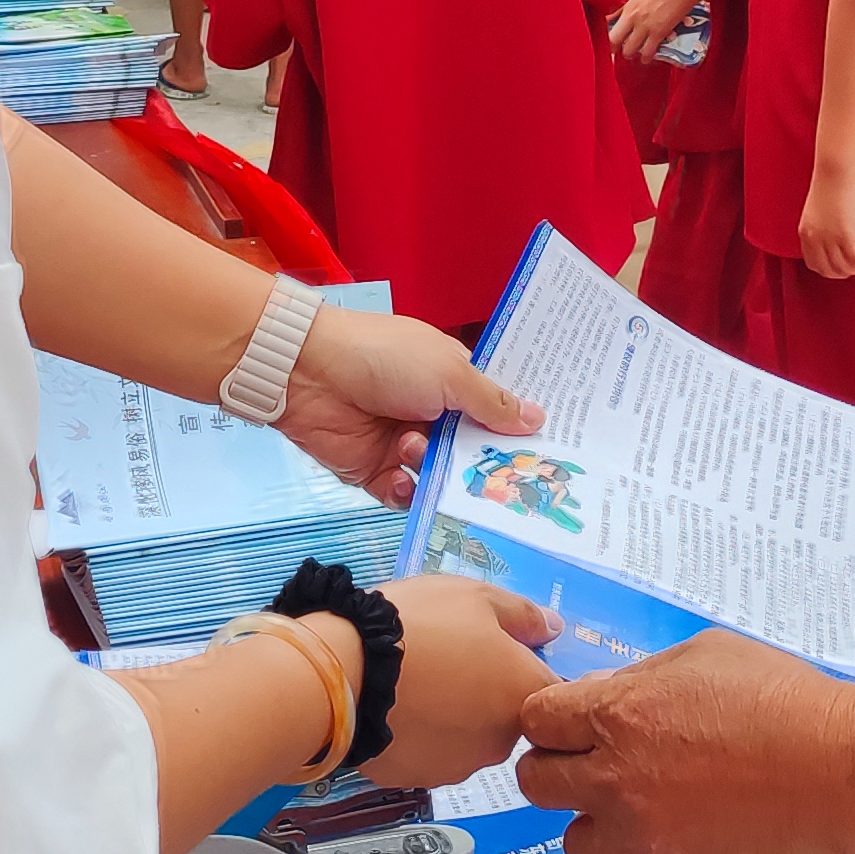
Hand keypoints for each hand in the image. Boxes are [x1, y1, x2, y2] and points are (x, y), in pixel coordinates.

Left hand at [276, 300, 539, 506]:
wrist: (308, 371)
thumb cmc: (384, 357)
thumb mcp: (449, 373)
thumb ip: (492, 403)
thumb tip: (537, 419)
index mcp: (453, 381)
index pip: (494, 412)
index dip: (516, 433)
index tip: (546, 456)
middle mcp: (433, 414)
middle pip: (472, 453)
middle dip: (483, 467)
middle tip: (499, 483)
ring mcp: (403, 444)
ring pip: (440, 478)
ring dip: (436, 473)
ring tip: (414, 450)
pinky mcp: (373, 470)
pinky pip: (403, 495)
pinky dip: (406, 493)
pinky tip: (402, 481)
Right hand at [364, 577, 558, 787]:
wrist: (347, 672)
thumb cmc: (420, 624)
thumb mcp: (474, 597)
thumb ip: (523, 615)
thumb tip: (554, 630)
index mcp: (524, 693)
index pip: (549, 692)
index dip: (524, 671)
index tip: (496, 655)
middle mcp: (503, 741)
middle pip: (506, 719)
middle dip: (486, 697)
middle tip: (446, 663)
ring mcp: (460, 767)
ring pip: (466, 742)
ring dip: (452, 721)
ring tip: (414, 686)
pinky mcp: (418, 780)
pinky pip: (426, 757)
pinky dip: (417, 740)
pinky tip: (393, 711)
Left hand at [517, 629, 854, 853]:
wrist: (841, 776)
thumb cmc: (782, 701)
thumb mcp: (705, 656)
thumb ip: (639, 678)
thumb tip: (598, 695)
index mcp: (617, 715)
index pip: (535, 719)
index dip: (551, 720)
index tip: (573, 725)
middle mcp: (614, 781)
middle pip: (536, 784)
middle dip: (557, 772)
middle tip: (593, 768)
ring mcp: (639, 839)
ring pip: (574, 841)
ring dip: (597, 825)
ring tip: (640, 811)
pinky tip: (677, 840)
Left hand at [607, 0, 687, 60]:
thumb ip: (624, 4)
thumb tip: (611, 14)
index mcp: (627, 6)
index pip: (608, 26)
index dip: (607, 36)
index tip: (609, 41)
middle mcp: (633, 17)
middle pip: (615, 40)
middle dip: (615, 48)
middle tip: (618, 51)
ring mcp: (645, 26)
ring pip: (630, 50)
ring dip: (631, 54)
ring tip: (633, 54)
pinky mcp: (659, 33)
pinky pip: (648, 51)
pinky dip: (646, 57)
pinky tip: (647, 57)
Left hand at [797, 156, 854, 279]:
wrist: (834, 169)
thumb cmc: (830, 182)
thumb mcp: (819, 210)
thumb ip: (823, 226)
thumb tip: (838, 239)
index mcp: (805, 233)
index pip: (813, 265)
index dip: (830, 270)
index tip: (843, 265)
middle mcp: (814, 238)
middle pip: (829, 271)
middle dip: (845, 273)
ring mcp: (828, 237)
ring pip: (844, 268)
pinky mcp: (844, 233)